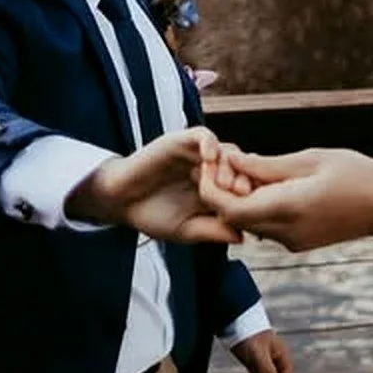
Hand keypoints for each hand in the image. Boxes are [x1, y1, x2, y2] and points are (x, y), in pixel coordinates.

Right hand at [68, 129, 237, 243]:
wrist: (119, 202)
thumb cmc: (152, 216)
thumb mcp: (186, 230)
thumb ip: (213, 231)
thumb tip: (242, 237)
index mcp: (216, 189)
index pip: (245, 186)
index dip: (253, 196)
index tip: (253, 209)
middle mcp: (210, 169)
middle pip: (242, 167)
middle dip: (246, 180)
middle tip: (243, 194)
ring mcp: (197, 154)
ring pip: (226, 150)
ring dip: (229, 165)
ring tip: (224, 184)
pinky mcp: (180, 142)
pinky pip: (203, 135)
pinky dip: (210, 143)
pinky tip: (209, 158)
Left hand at [201, 145, 372, 252]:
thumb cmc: (354, 173)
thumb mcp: (310, 160)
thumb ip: (267, 166)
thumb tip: (234, 161)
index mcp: (287, 209)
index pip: (230, 210)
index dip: (212, 190)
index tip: (210, 167)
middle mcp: (285, 233)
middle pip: (235, 219)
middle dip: (225, 193)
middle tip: (230, 164)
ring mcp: (292, 242)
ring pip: (249, 224)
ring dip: (243, 201)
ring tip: (252, 171)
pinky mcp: (299, 244)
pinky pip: (267, 228)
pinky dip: (260, 209)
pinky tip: (272, 187)